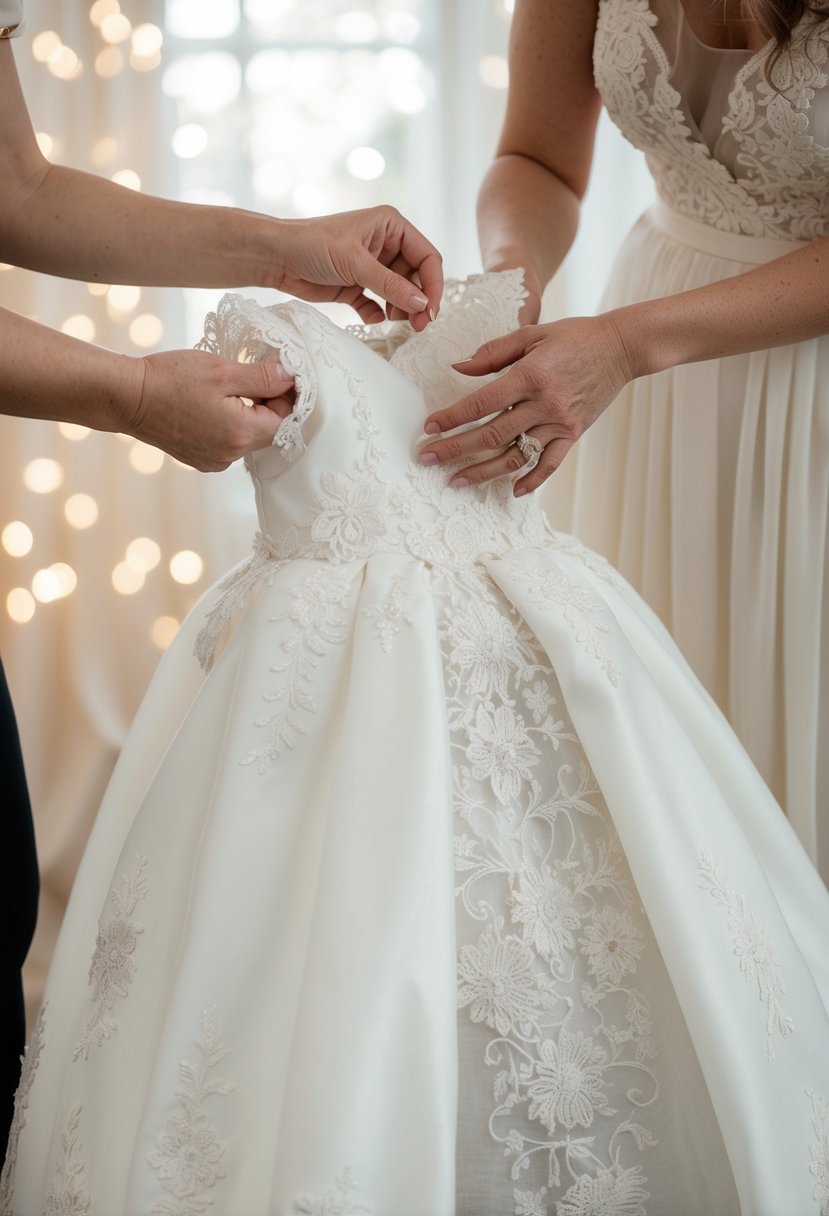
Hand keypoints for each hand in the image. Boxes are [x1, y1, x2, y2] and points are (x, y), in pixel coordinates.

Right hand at [127, 349, 295, 471]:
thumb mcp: (222, 371)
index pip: (285, 420)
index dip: (285, 395)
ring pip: (248, 436)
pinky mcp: (201, 459)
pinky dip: (229, 423)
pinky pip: (228, 442)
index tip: (275, 374)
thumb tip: (291, 378)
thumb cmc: (170, 379)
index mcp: (240, 434)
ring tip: (225, 389)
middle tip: (248, 376)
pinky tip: (210, 404)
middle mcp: (230, 455)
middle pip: (268, 431)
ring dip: (247, 413)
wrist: (127, 398)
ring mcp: (215, 460)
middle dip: (266, 403)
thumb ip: (262, 377)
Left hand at [273, 206, 442, 330]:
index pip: (427, 257)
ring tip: (394, 321)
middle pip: (417, 278)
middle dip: (419, 302)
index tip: (430, 311)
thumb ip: (391, 285)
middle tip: (417, 326)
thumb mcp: (355, 263)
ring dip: (402, 310)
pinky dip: (379, 314)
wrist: (276, 258)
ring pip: (400, 293)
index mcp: (392, 226)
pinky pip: (379, 304)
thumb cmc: (312, 245)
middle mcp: (386, 244)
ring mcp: (372, 267)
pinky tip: (373, 318)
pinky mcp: (357, 287)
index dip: (433, 285)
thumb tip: (423, 305)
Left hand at [419, 312, 632, 494]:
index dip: (452, 417)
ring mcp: (559, 423)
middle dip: (455, 449)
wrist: (621, 347)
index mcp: (530, 376)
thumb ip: (493, 352)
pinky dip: (532, 480)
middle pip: (491, 434)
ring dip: (483, 472)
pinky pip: (550, 464)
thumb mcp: (532, 335)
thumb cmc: (574, 336)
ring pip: (515, 455)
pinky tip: (513, 491)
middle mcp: (544, 404)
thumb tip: (458, 367)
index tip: (429, 428)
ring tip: (456, 481)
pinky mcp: (573, 434)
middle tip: (428, 458)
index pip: (481, 404)